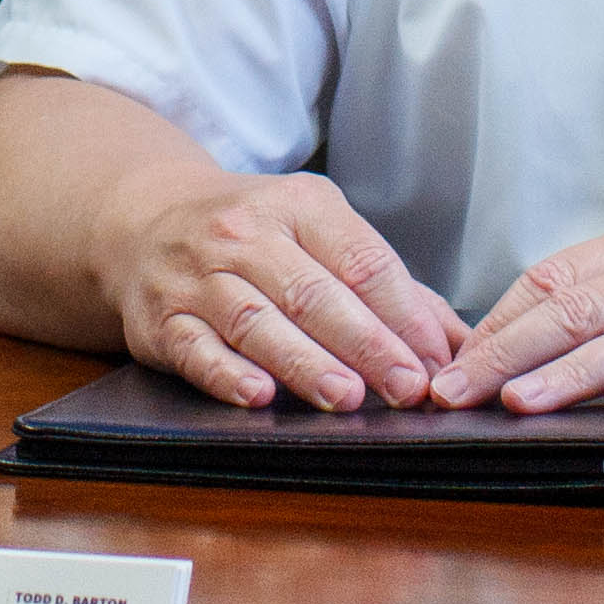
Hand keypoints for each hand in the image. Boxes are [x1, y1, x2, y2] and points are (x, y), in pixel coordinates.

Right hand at [107, 167, 464, 410]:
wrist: (145, 218)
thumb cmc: (255, 235)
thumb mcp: (319, 231)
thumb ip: (387, 286)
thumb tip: (457, 342)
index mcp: (299, 206)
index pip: (362, 260)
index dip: (404, 314)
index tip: (437, 361)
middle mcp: (246, 235)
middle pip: (315, 293)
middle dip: (368, 344)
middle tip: (408, 387)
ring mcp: (199, 277)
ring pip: (257, 322)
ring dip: (305, 362)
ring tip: (348, 397)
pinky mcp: (162, 318)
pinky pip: (195, 348)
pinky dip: (226, 374)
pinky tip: (258, 396)